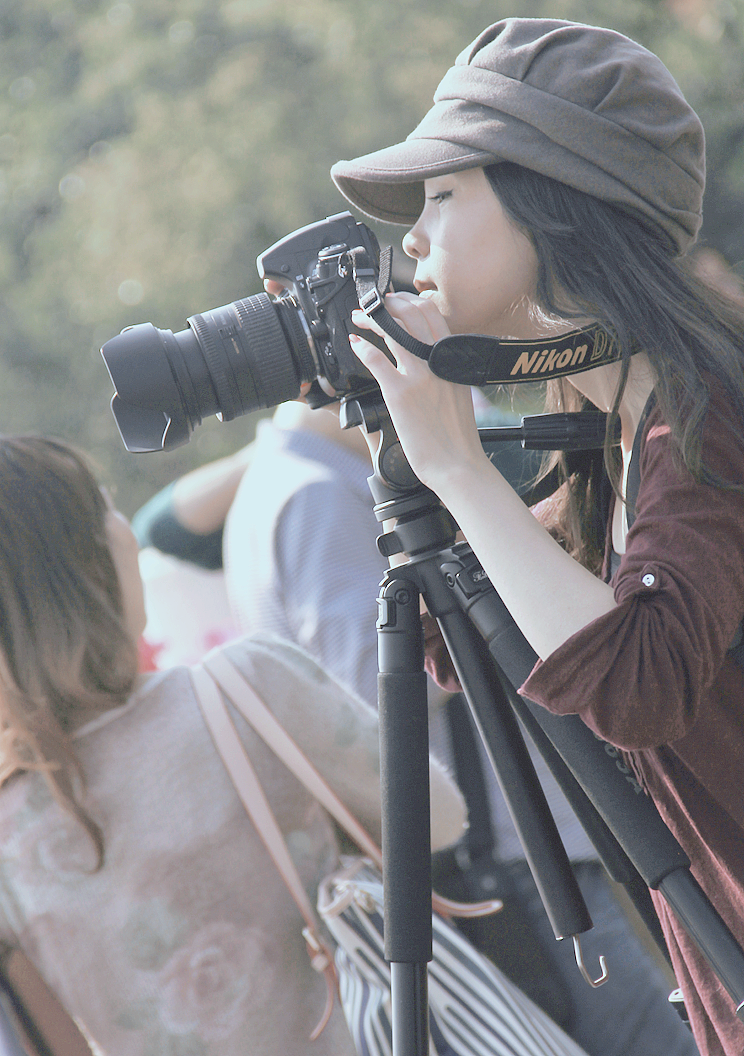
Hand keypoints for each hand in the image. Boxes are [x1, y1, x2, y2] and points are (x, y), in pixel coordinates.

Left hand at [350, 293, 488, 492]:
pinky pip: (376, 360)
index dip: (409, 300)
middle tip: (373, 305)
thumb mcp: (458, 390)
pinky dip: (362, 347)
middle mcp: (437, 361)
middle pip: (411, 313)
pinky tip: (355, 345)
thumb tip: (428, 357)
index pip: (432, 313)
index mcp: (453, 358)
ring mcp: (419, 376)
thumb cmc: (458, 435)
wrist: (458, 464)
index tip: (396, 301)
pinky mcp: (400, 394)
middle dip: (388, 303)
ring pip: (392, 330)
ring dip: (370, 319)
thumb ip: (444, 369)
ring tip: (359, 319)